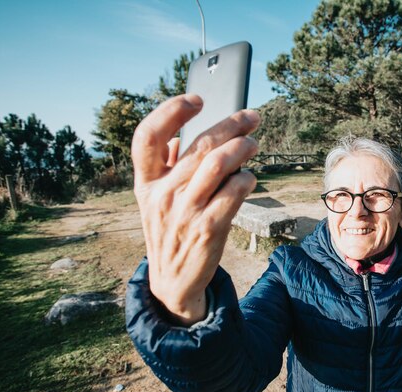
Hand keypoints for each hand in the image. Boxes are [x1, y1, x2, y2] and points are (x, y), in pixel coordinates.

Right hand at [131, 94, 259, 324]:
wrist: (173, 283)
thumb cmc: (170, 232)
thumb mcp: (155, 202)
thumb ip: (165, 168)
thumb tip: (179, 137)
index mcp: (146, 183)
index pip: (147, 137)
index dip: (170, 112)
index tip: (198, 99)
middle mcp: (162, 194)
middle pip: (198, 146)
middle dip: (231, 124)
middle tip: (252, 117)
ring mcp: (184, 212)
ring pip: (217, 164)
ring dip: (242, 147)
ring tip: (254, 143)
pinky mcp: (208, 229)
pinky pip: (232, 193)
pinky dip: (246, 179)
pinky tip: (250, 177)